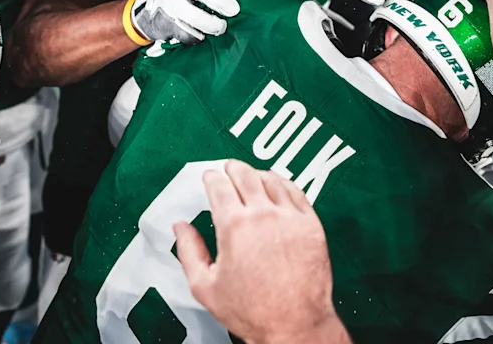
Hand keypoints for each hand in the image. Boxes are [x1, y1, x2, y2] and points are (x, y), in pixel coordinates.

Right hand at [130, 0, 254, 44]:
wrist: (156, 13)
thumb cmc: (189, 0)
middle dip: (221, 1)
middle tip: (235, 11)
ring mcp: (174, 5)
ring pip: (192, 14)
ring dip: (210, 24)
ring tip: (220, 28)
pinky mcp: (167, 23)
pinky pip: (184, 32)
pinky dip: (195, 37)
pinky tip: (201, 36)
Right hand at [174, 160, 348, 343]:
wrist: (294, 324)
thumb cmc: (253, 311)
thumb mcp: (205, 286)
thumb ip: (189, 251)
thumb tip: (181, 228)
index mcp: (234, 227)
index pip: (220, 186)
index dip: (211, 177)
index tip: (209, 177)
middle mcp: (264, 216)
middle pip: (245, 175)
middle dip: (232, 168)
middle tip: (228, 168)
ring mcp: (290, 218)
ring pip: (272, 180)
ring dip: (257, 173)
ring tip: (251, 175)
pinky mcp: (311, 225)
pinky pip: (297, 192)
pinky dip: (283, 184)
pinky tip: (278, 187)